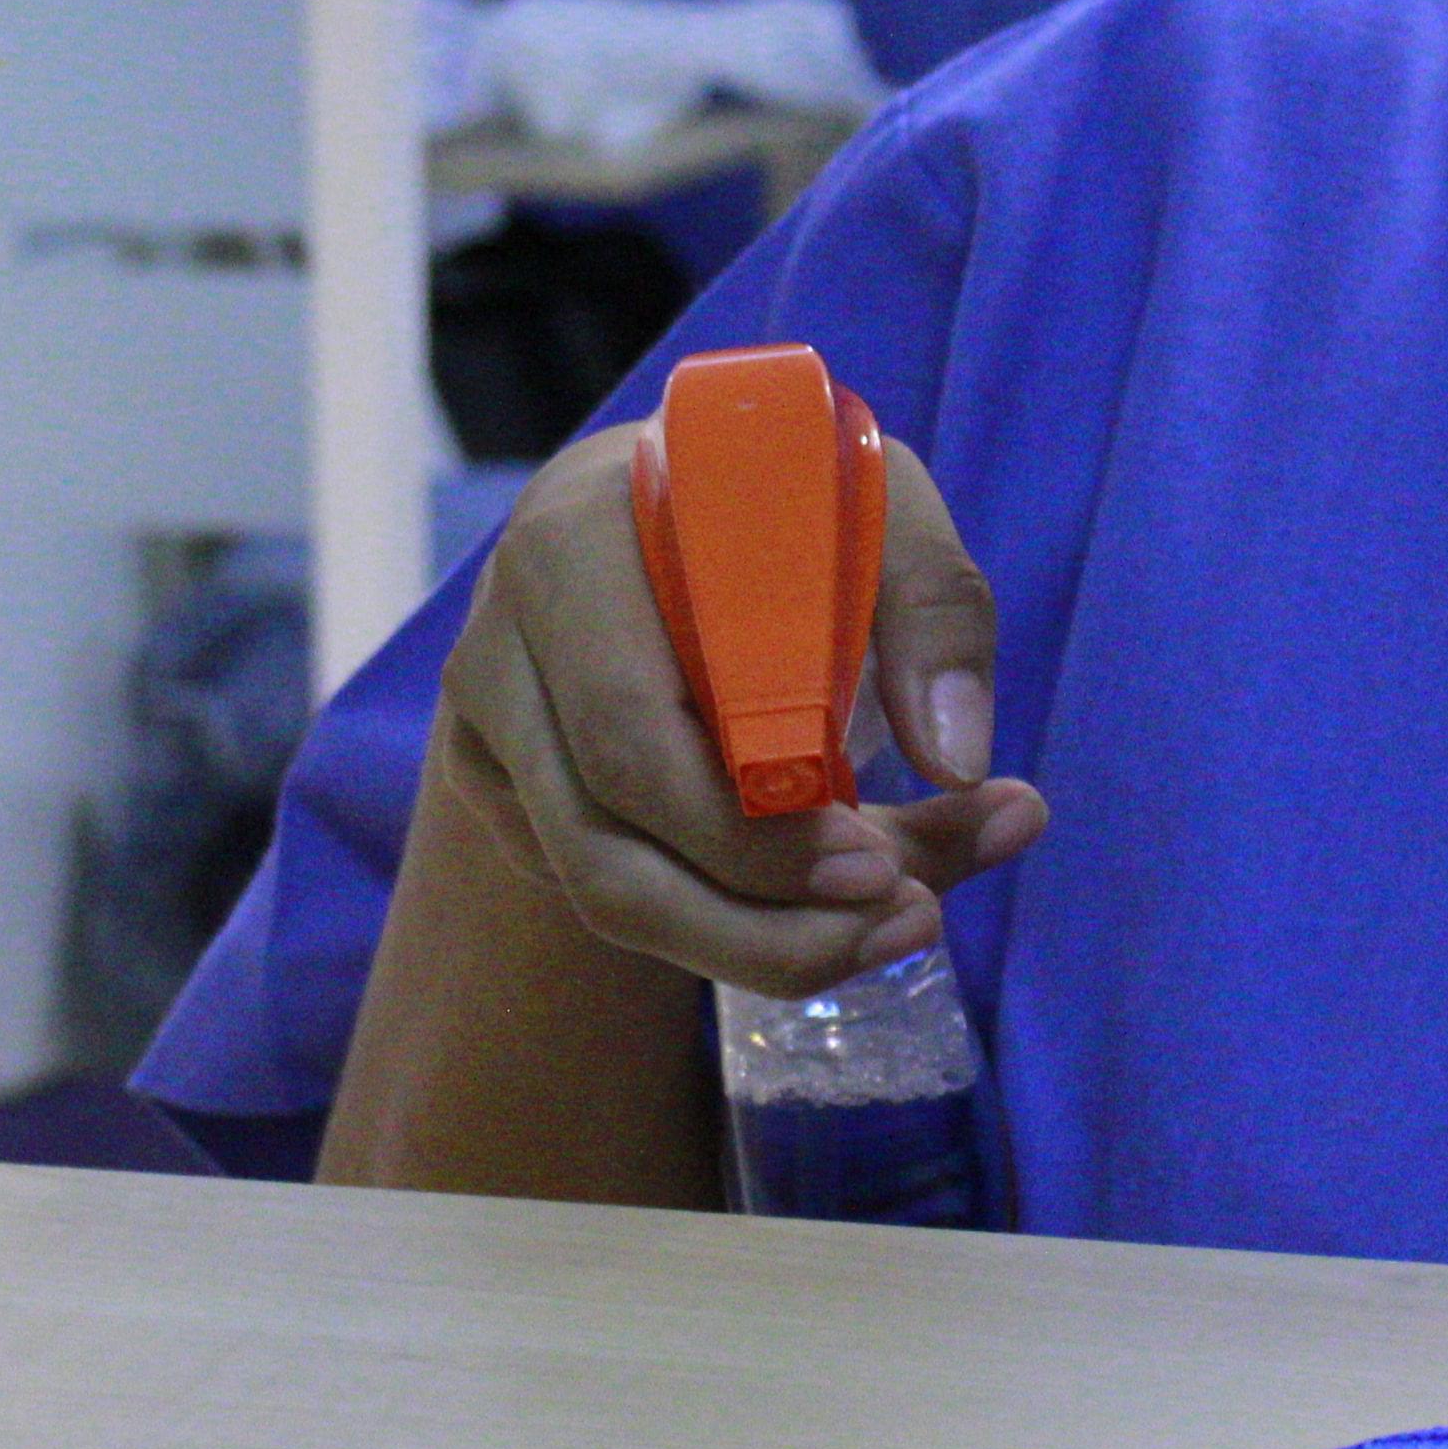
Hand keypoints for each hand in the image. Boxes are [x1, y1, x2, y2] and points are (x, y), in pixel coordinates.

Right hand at [425, 417, 1046, 1000]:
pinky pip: (601, 889)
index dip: (750, 832)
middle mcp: (502, 640)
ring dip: (753, 945)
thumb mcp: (875, 505)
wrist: (670, 506)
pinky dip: (723, 923)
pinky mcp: (498, 784)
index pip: (632, 730)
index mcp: (573, 543)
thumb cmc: (777, 503)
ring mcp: (487, 722)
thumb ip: (935, 608)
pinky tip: (820, 900)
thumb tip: (959, 763)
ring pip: (599, 892)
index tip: (879, 870)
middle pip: (604, 844)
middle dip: (762, 921)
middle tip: (906, 921)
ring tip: (885, 931)